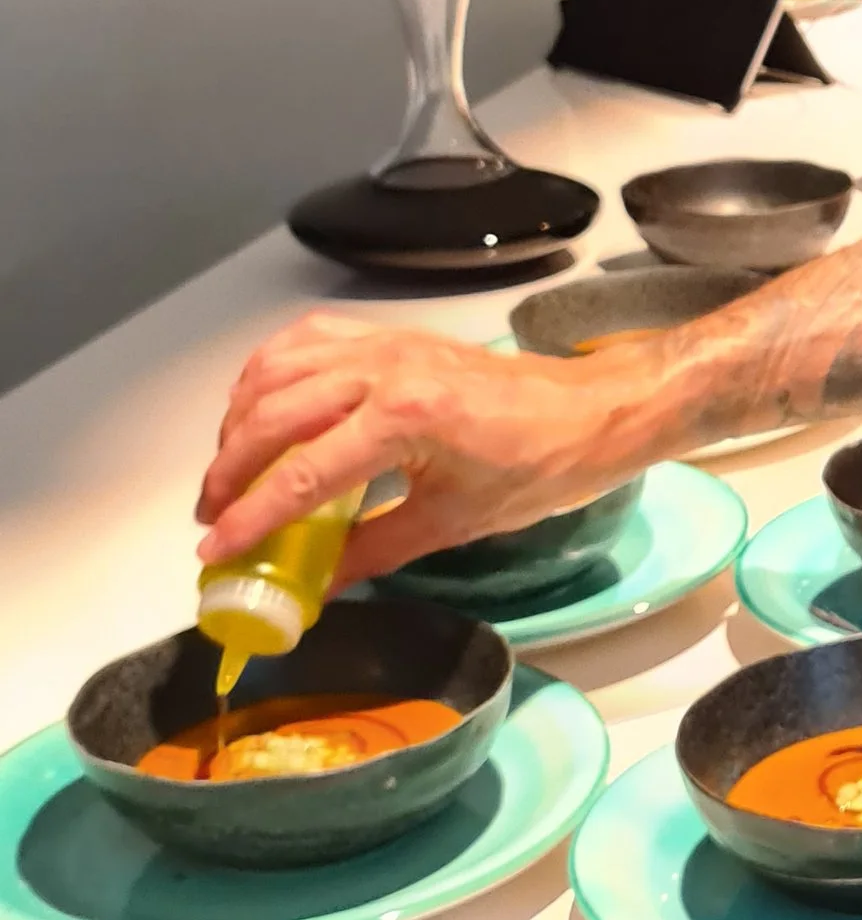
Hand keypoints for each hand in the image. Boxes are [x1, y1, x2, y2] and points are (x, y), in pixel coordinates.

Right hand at [195, 316, 649, 577]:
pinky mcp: (388, 334)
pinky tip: (261, 409)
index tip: (213, 550)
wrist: (590, 410)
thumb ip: (373, 550)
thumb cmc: (538, 467)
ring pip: (275, 369)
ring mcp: (383, 343)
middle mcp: (382, 369)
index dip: (250, 517)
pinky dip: (268, 373)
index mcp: (404, 419)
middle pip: (272, 416)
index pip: (303, 474)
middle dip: (229, 470)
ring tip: (231, 469)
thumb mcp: (453, 523)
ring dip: (240, 420)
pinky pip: (304, 342)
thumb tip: (314, 585)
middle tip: (212, 516)